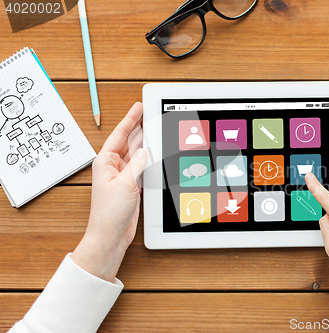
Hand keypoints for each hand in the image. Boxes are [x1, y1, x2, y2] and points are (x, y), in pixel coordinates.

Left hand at [72, 102, 147, 281]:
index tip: (138, 107)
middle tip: (149, 113)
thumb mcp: (126, 184)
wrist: (111, 234)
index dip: (130, 119)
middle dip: (139, 127)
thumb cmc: (110, 212)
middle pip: (129, 141)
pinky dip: (149, 159)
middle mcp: (113, 167)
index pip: (120, 134)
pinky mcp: (131, 185)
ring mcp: (123, 176)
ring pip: (136, 153)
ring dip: (145, 142)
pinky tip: (155, 152)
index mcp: (105, 162)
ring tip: (155, 127)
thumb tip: (144, 151)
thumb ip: (137, 164)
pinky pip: (141, 166)